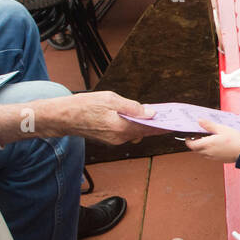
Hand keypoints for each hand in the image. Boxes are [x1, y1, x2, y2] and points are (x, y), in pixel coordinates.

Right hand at [0, 91, 154, 145]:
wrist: (63, 117)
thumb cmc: (83, 106)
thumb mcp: (110, 99)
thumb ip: (132, 107)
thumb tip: (150, 112)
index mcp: (121, 128)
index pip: (149, 128)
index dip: (164, 124)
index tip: (176, 121)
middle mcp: (120, 138)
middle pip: (145, 131)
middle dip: (157, 124)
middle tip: (168, 115)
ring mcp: (115, 140)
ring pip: (136, 132)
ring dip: (145, 124)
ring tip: (154, 113)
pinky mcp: (110, 138)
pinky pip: (127, 132)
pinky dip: (134, 125)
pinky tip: (137, 116)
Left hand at [186, 120, 239, 162]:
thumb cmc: (235, 140)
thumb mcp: (221, 128)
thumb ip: (209, 125)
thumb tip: (199, 121)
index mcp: (208, 144)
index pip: (191, 145)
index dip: (188, 141)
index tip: (188, 136)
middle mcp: (209, 152)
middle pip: (196, 150)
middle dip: (194, 143)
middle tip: (198, 136)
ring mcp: (214, 157)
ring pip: (202, 153)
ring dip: (201, 147)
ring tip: (207, 139)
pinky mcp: (219, 160)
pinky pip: (209, 156)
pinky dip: (208, 151)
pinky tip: (215, 145)